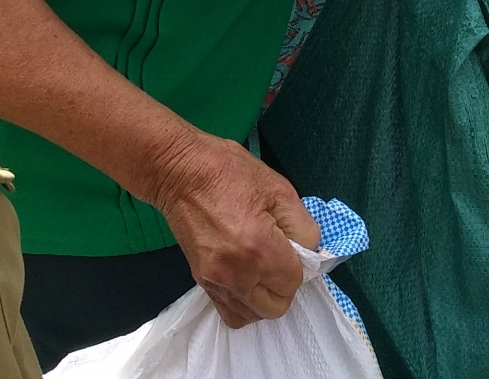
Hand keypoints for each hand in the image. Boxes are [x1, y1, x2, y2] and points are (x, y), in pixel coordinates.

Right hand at [149, 130, 319, 328]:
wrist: (180, 172)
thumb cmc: (230, 172)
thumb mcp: (279, 189)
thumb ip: (303, 226)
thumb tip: (308, 252)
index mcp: (259, 248)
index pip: (293, 282)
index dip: (299, 265)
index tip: (291, 245)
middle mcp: (236, 274)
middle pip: (275, 307)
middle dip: (284, 286)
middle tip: (280, 258)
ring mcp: (214, 281)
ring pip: (251, 315)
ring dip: (263, 298)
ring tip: (262, 268)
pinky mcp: (200, 281)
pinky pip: (228, 311)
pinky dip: (243, 303)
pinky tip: (246, 278)